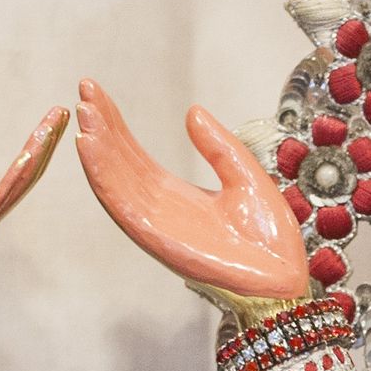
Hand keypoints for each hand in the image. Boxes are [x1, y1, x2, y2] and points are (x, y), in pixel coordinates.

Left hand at [0, 111, 68, 281]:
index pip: (15, 174)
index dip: (35, 146)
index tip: (53, 117)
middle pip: (23, 179)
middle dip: (44, 146)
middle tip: (63, 112)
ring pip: (13, 191)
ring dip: (34, 159)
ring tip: (50, 130)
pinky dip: (11, 184)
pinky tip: (25, 162)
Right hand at [73, 80, 310, 309]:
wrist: (286, 278)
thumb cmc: (270, 240)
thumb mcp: (246, 178)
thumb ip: (219, 148)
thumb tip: (193, 112)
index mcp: (177, 196)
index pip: (135, 155)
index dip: (115, 125)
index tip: (96, 92)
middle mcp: (160, 210)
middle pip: (119, 164)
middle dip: (101, 129)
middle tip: (84, 91)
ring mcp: (157, 226)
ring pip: (115, 183)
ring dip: (97, 149)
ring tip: (84, 114)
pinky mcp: (158, 240)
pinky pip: (122, 206)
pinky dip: (103, 177)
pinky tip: (90, 149)